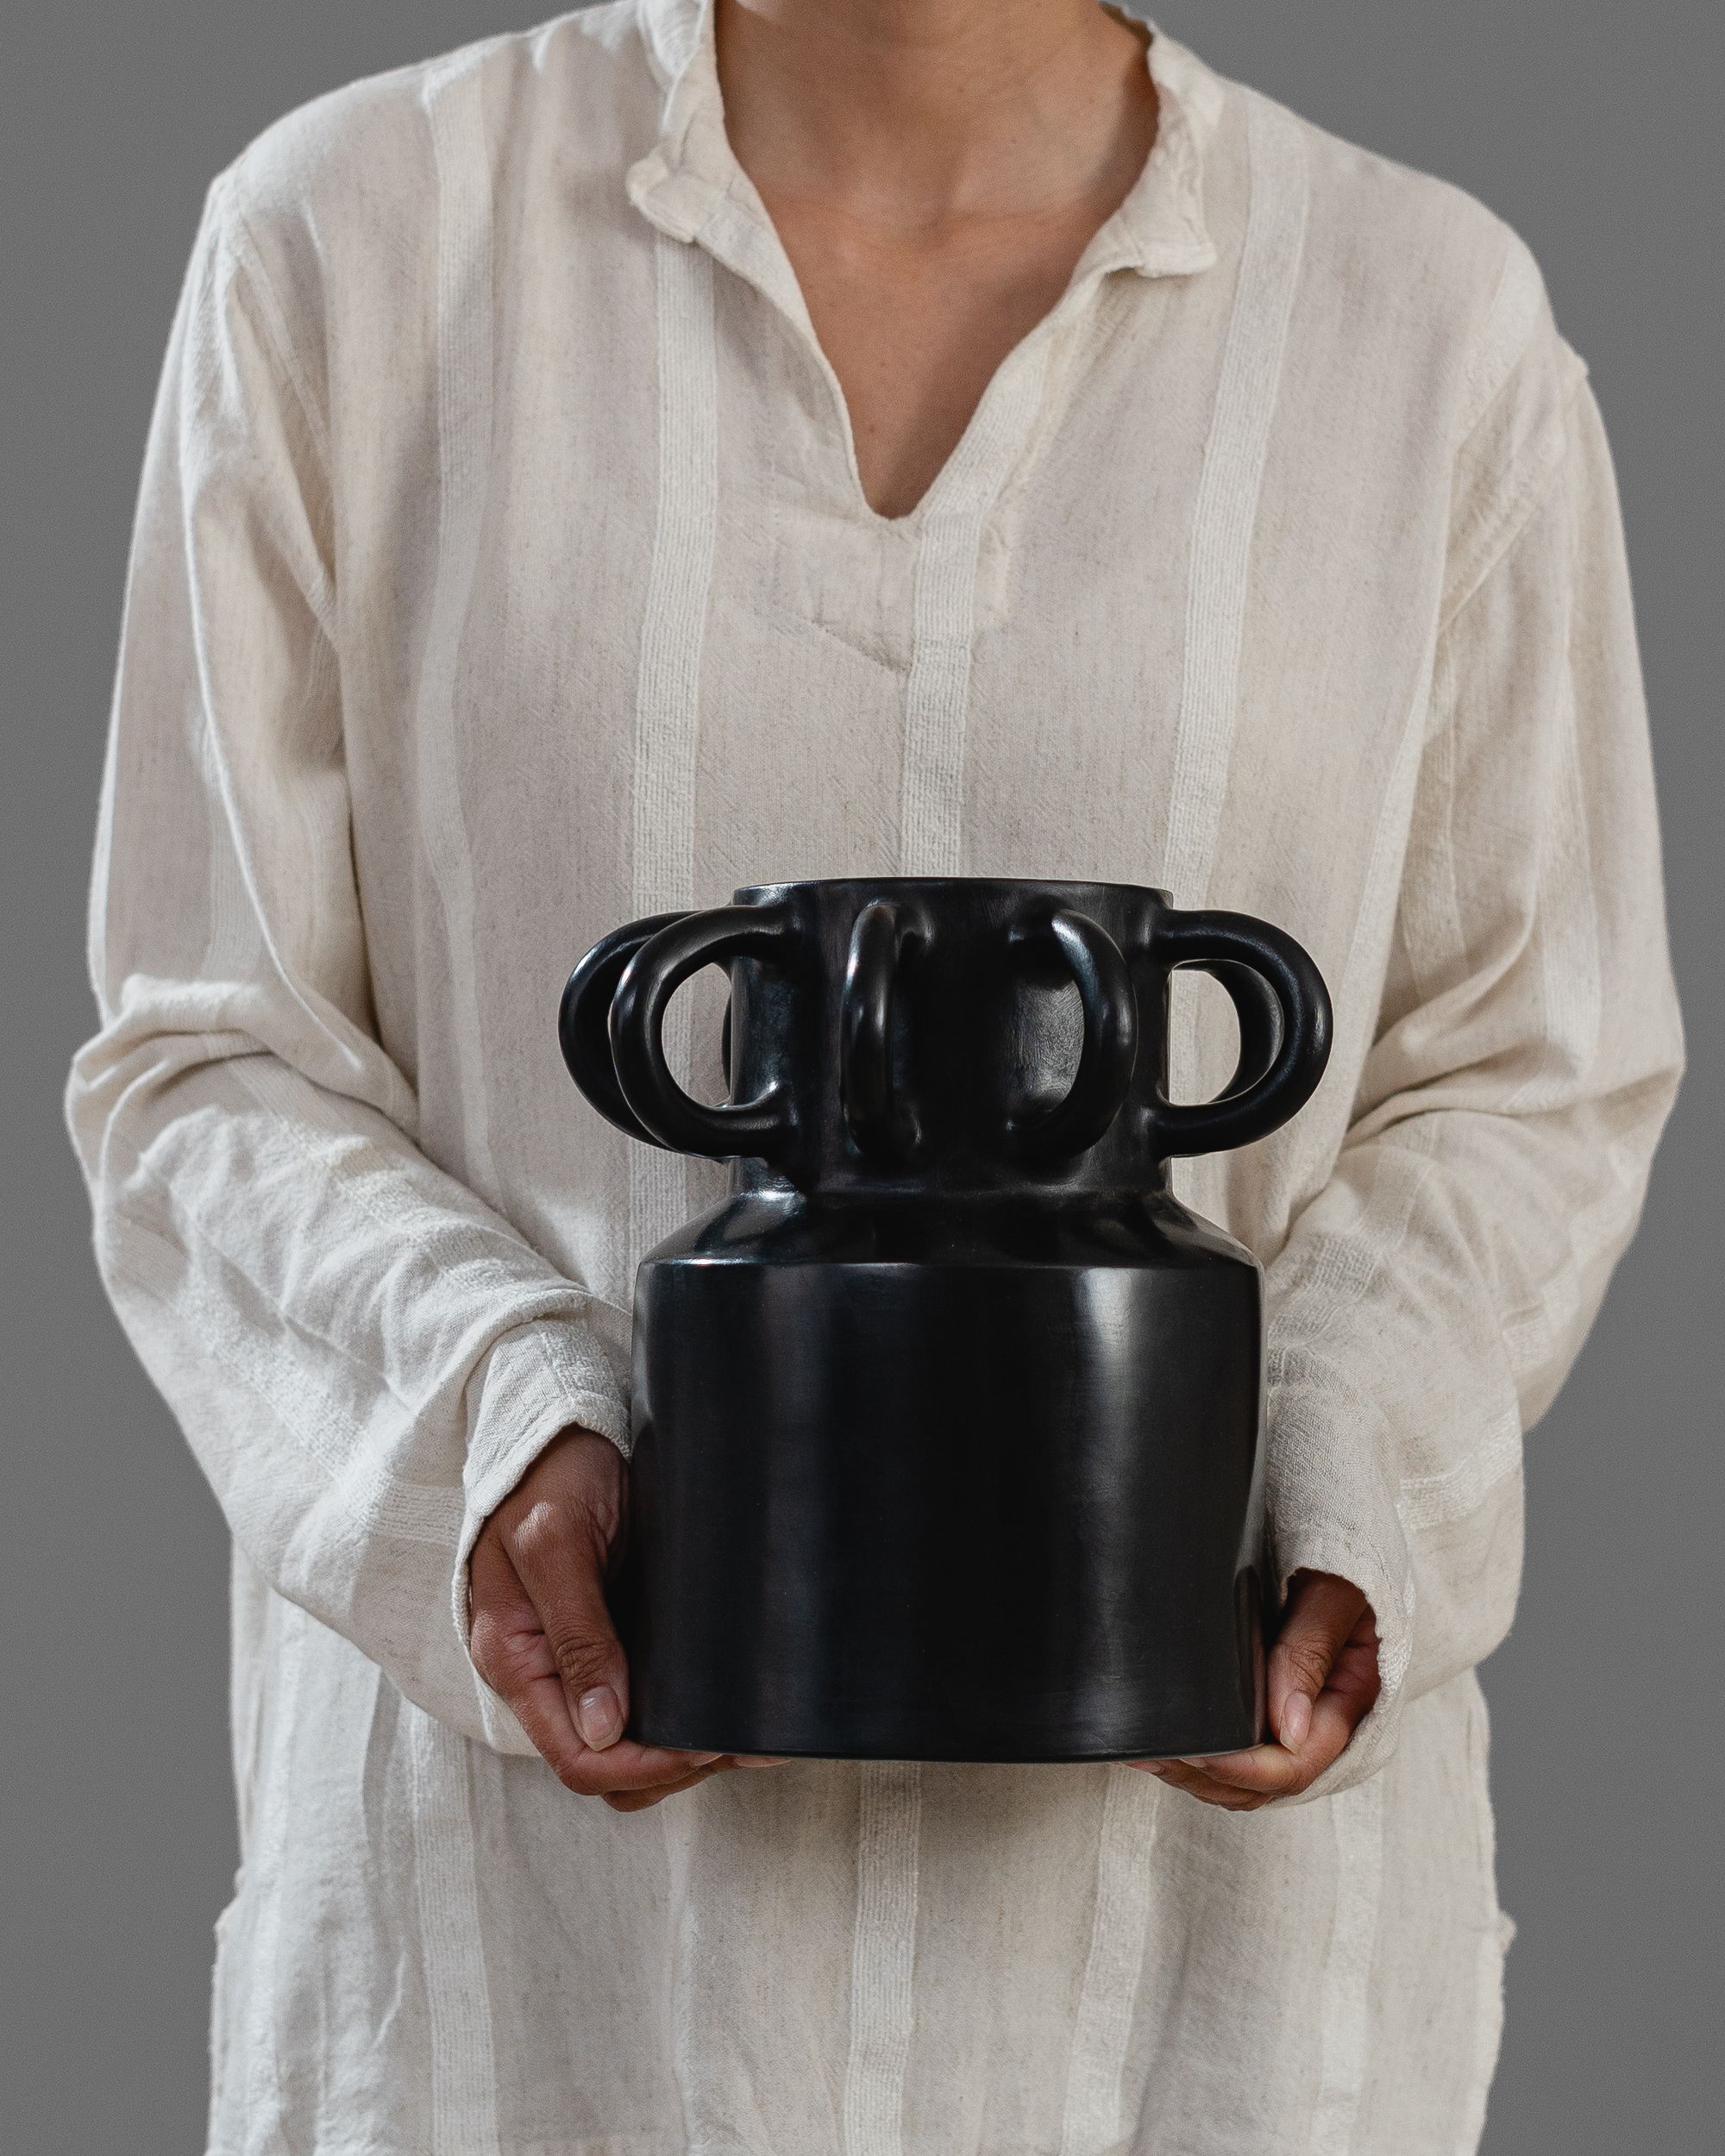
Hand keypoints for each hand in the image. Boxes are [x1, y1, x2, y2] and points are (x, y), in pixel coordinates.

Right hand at [469, 1426, 780, 1811]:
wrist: (558, 1425)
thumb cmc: (548, 1473)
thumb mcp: (555, 1544)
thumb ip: (577, 1635)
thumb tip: (605, 1730)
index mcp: (516, 1660)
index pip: (576, 1757)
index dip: (643, 1766)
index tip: (704, 1748)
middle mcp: (547, 1672)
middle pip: (607, 1765)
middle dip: (674, 1767)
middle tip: (742, 1743)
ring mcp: (581, 1659)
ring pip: (631, 1744)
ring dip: (687, 1751)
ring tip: (751, 1735)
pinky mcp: (616, 1636)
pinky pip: (648, 1699)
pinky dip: (691, 1712)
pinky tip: (735, 1703)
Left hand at [1129, 1569, 1380, 1810]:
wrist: (1338, 1522)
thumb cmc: (1341, 1553)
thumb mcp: (1334, 1591)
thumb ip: (1310, 1651)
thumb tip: (1288, 1729)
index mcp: (1349, 1697)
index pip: (1295, 1764)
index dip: (1241, 1766)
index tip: (1193, 1750)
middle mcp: (1323, 1717)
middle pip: (1266, 1784)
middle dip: (1208, 1777)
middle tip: (1153, 1754)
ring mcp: (1297, 1714)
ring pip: (1248, 1779)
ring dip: (1199, 1776)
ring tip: (1148, 1753)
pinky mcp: (1270, 1700)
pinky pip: (1239, 1752)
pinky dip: (1204, 1759)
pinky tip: (1168, 1741)